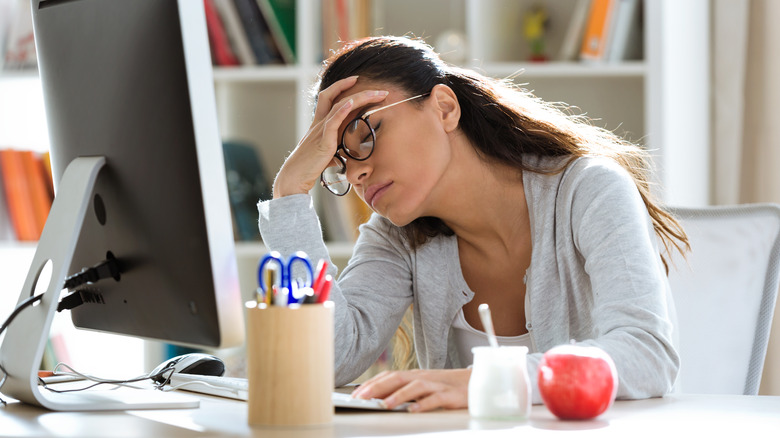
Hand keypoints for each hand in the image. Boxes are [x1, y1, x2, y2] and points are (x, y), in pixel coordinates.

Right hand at [272, 76, 389, 197]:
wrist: (295, 177)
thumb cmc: (309, 166)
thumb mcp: (326, 153)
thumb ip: (336, 148)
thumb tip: (347, 152)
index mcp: (319, 123)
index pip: (329, 97)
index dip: (341, 86)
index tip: (357, 80)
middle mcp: (319, 122)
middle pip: (335, 95)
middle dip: (356, 88)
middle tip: (379, 89)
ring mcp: (320, 130)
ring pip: (339, 105)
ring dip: (360, 97)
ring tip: (377, 94)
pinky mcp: (323, 141)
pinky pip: (332, 122)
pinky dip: (342, 110)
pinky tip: (352, 103)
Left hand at [351, 368, 471, 411]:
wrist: (476, 382)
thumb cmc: (446, 387)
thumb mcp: (423, 387)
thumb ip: (405, 390)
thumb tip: (381, 398)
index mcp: (414, 375)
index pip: (389, 376)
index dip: (371, 384)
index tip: (355, 394)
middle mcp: (423, 378)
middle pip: (397, 378)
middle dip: (377, 388)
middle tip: (361, 398)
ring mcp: (437, 385)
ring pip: (415, 386)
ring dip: (398, 395)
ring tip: (384, 404)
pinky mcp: (450, 395)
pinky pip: (435, 399)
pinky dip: (423, 404)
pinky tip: (413, 410)